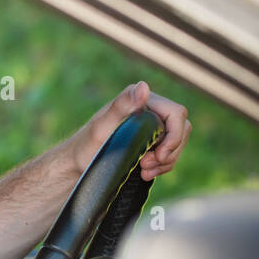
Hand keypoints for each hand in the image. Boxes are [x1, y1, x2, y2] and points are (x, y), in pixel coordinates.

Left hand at [70, 80, 190, 180]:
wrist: (77, 164)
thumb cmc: (85, 147)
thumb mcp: (102, 128)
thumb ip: (122, 106)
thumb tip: (143, 87)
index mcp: (137, 98)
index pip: (176, 113)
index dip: (174, 136)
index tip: (158, 155)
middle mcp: (147, 108)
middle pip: (181, 129)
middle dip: (169, 151)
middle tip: (145, 165)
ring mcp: (151, 124)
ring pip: (177, 142)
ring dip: (166, 161)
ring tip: (143, 170)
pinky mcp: (151, 140)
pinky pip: (170, 152)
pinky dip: (162, 165)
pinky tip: (145, 172)